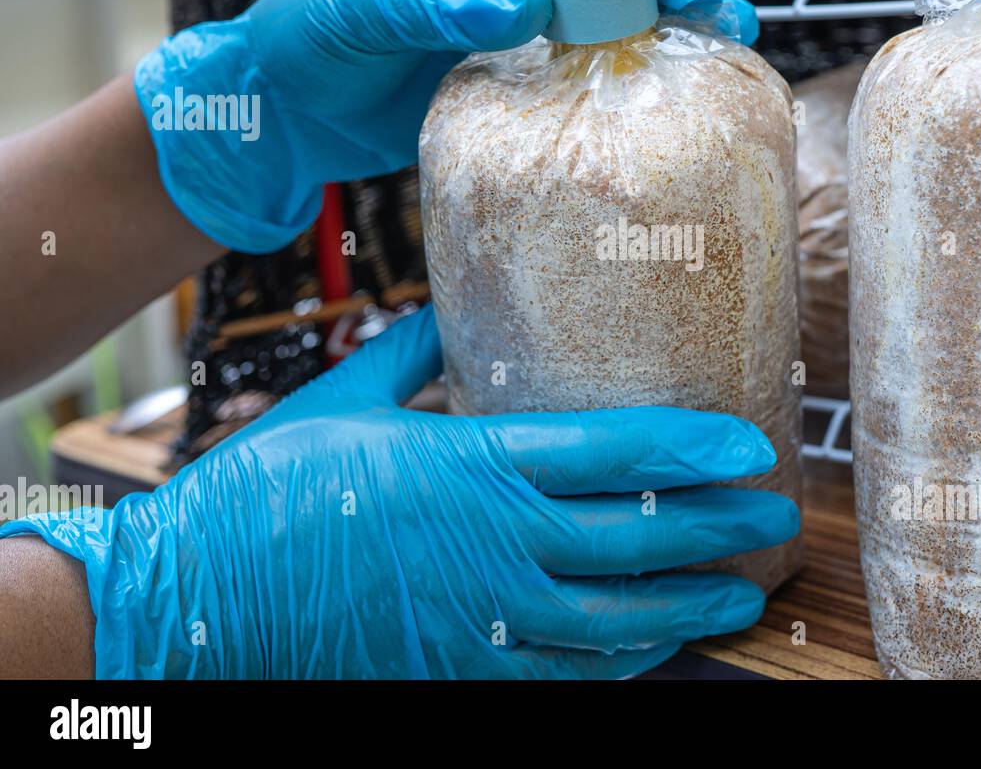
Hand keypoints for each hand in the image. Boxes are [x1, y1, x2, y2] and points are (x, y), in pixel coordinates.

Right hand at [0, 307, 797, 677]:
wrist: (196, 599)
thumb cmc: (268, 490)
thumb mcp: (344, 401)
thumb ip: (411, 356)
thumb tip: (445, 314)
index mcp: (474, 464)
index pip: (615, 453)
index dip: (692, 449)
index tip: (748, 445)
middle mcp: (497, 543)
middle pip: (638, 537)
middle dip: (718, 528)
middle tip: (777, 520)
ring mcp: (484, 617)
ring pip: (619, 617)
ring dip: (691, 607)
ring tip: (743, 596)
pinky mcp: (462, 670)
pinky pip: (566, 673)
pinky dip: (622, 662)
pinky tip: (658, 651)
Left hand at [135, 0, 757, 252]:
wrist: (283, 111)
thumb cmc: (309, 35)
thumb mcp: (368, 2)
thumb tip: (525, 3)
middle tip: (732, 17)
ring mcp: (513, 27)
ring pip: (604, 22)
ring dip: (660, 36)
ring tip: (720, 57)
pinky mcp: (511, 80)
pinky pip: (576, 76)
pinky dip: (618, 84)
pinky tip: (656, 101)